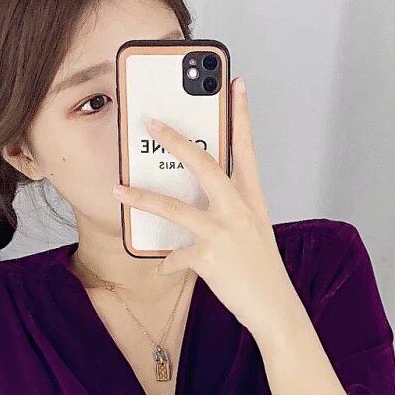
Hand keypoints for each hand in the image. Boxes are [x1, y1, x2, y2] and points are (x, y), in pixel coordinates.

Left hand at [113, 77, 303, 342]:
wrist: (275, 309)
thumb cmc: (261, 271)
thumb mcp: (252, 233)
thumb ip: (227, 213)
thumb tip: (196, 204)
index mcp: (252, 200)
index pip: (246, 149)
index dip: (241, 116)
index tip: (235, 84)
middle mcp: (240, 211)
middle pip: (205, 166)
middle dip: (176, 141)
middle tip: (153, 121)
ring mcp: (225, 233)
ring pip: (176, 208)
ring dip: (142, 197)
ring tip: (118, 188)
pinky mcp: (211, 258)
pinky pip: (176, 256)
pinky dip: (168, 261)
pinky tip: (164, 265)